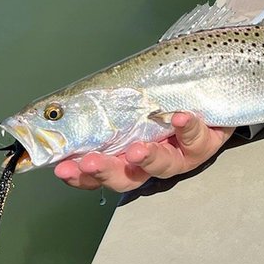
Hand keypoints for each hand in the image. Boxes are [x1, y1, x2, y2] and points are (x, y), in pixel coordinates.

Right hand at [53, 112, 234, 191]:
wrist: (210, 85)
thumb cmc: (164, 96)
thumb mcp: (127, 101)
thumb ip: (99, 109)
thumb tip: (53, 108)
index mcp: (128, 155)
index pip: (99, 173)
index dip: (80, 175)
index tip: (62, 168)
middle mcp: (153, 161)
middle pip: (128, 177)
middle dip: (108, 171)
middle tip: (92, 162)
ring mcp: (181, 154)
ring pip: (164, 165)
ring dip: (148, 157)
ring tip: (137, 148)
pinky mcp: (205, 140)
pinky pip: (198, 136)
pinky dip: (189, 127)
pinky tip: (181, 116)